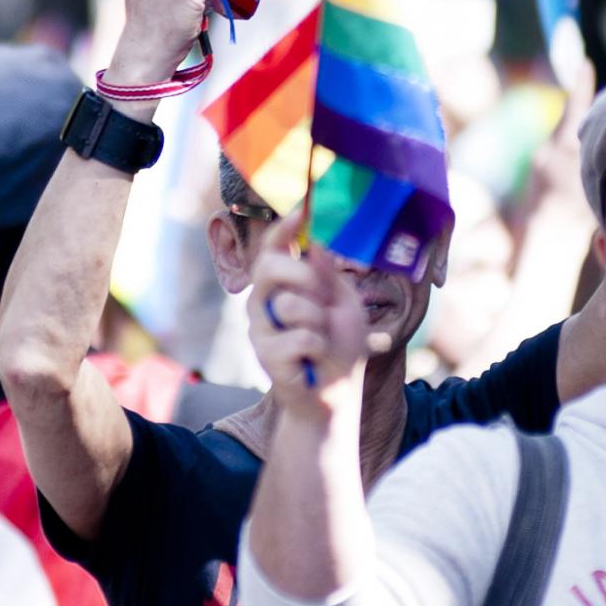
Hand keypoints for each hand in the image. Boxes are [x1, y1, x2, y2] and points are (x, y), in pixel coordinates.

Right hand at [247, 228, 376, 413]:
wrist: (337, 392)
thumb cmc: (340, 345)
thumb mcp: (344, 303)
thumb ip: (329, 275)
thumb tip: (316, 244)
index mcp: (284, 283)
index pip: (274, 248)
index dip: (283, 229)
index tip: (300, 213)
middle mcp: (264, 300)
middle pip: (269, 267)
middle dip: (304, 276)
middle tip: (324, 297)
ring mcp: (260, 327)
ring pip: (291, 305)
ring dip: (320, 323)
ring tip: (322, 340)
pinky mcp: (265, 354)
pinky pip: (301, 338)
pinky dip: (320, 349)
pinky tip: (314, 361)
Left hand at [520, 56, 595, 221]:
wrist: (545, 234)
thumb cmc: (580, 212)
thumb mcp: (599, 180)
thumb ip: (602, 154)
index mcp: (568, 148)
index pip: (577, 107)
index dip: (582, 84)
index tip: (583, 63)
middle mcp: (550, 147)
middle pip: (572, 120)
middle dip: (586, 114)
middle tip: (604, 116)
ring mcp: (540, 155)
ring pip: (564, 136)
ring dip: (576, 140)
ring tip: (587, 163)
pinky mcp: (536, 162)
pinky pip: (555, 148)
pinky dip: (567, 153)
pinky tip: (574, 174)